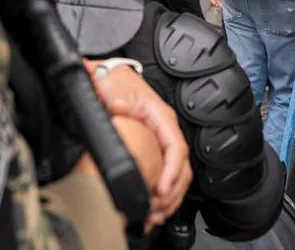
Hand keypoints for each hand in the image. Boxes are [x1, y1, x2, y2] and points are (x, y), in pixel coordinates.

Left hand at [90, 63, 191, 228]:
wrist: (111, 78)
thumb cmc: (116, 83)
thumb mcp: (114, 89)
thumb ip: (115, 100)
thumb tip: (115, 106)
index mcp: (162, 118)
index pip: (176, 149)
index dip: (171, 172)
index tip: (161, 190)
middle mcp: (167, 130)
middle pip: (183, 168)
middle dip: (173, 193)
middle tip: (155, 211)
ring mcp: (164, 140)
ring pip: (180, 174)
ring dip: (171, 198)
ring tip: (155, 216)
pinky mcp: (157, 148)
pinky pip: (169, 173)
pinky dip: (166, 194)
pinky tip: (156, 208)